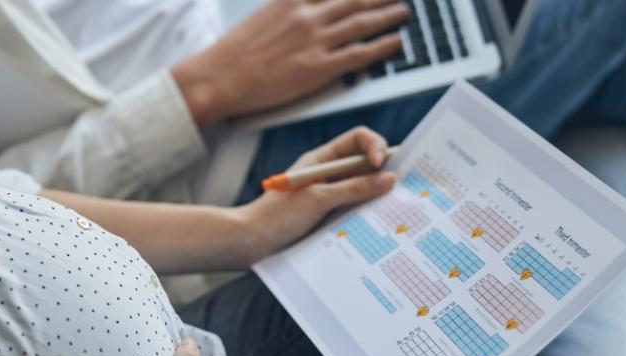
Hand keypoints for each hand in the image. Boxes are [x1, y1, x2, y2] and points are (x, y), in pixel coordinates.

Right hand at [171, 0, 408, 126]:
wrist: (221, 77)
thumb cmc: (235, 51)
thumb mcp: (264, 13)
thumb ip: (289, 6)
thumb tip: (302, 4)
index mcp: (293, 0)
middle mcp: (308, 15)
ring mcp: (315, 41)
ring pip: (362, 23)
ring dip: (387, 15)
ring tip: (404, 12)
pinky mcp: (318, 68)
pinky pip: (358, 54)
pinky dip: (381, 46)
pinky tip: (395, 42)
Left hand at [234, 126, 396, 263]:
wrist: (250, 244)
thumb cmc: (276, 217)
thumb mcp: (318, 199)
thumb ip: (354, 188)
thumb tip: (389, 179)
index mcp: (322, 159)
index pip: (358, 140)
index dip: (376, 146)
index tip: (383, 163)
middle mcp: (328, 175)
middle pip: (366, 165)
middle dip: (384, 172)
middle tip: (399, 187)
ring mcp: (330, 197)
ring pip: (364, 190)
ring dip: (377, 196)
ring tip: (390, 207)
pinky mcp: (329, 217)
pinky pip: (355, 210)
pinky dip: (367, 214)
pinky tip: (375, 224)